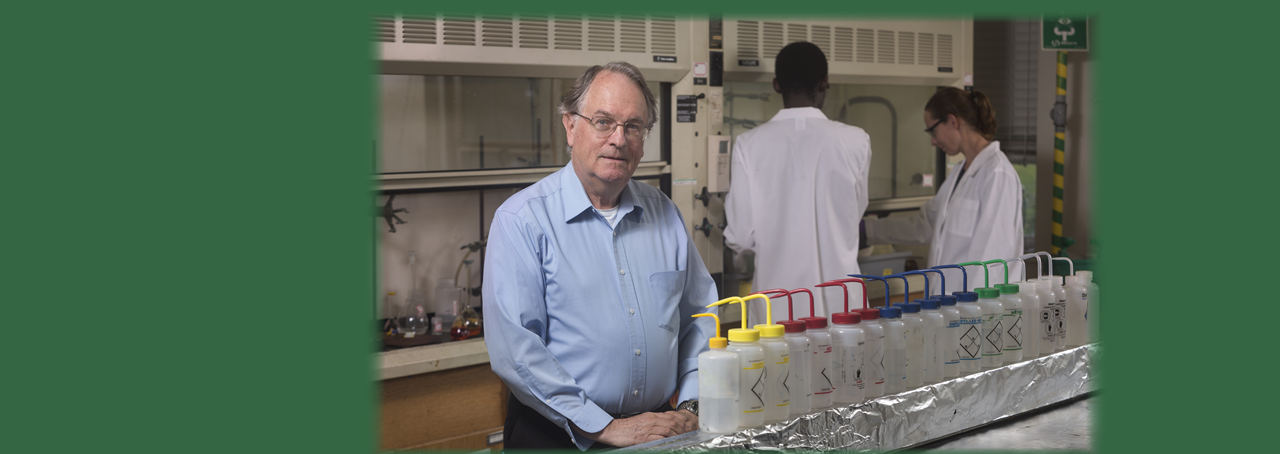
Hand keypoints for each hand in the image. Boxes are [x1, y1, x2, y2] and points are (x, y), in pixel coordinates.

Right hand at [583, 411, 698, 446]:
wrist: (613, 430)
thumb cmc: (627, 428)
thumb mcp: (643, 422)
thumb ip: (655, 424)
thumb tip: (666, 429)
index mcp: (652, 416)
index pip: (672, 417)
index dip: (683, 422)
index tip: (691, 426)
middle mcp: (652, 420)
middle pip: (673, 423)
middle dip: (685, 429)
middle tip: (693, 434)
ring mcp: (648, 428)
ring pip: (669, 429)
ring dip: (679, 434)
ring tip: (687, 439)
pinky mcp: (643, 437)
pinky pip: (658, 438)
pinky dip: (667, 441)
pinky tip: (673, 444)